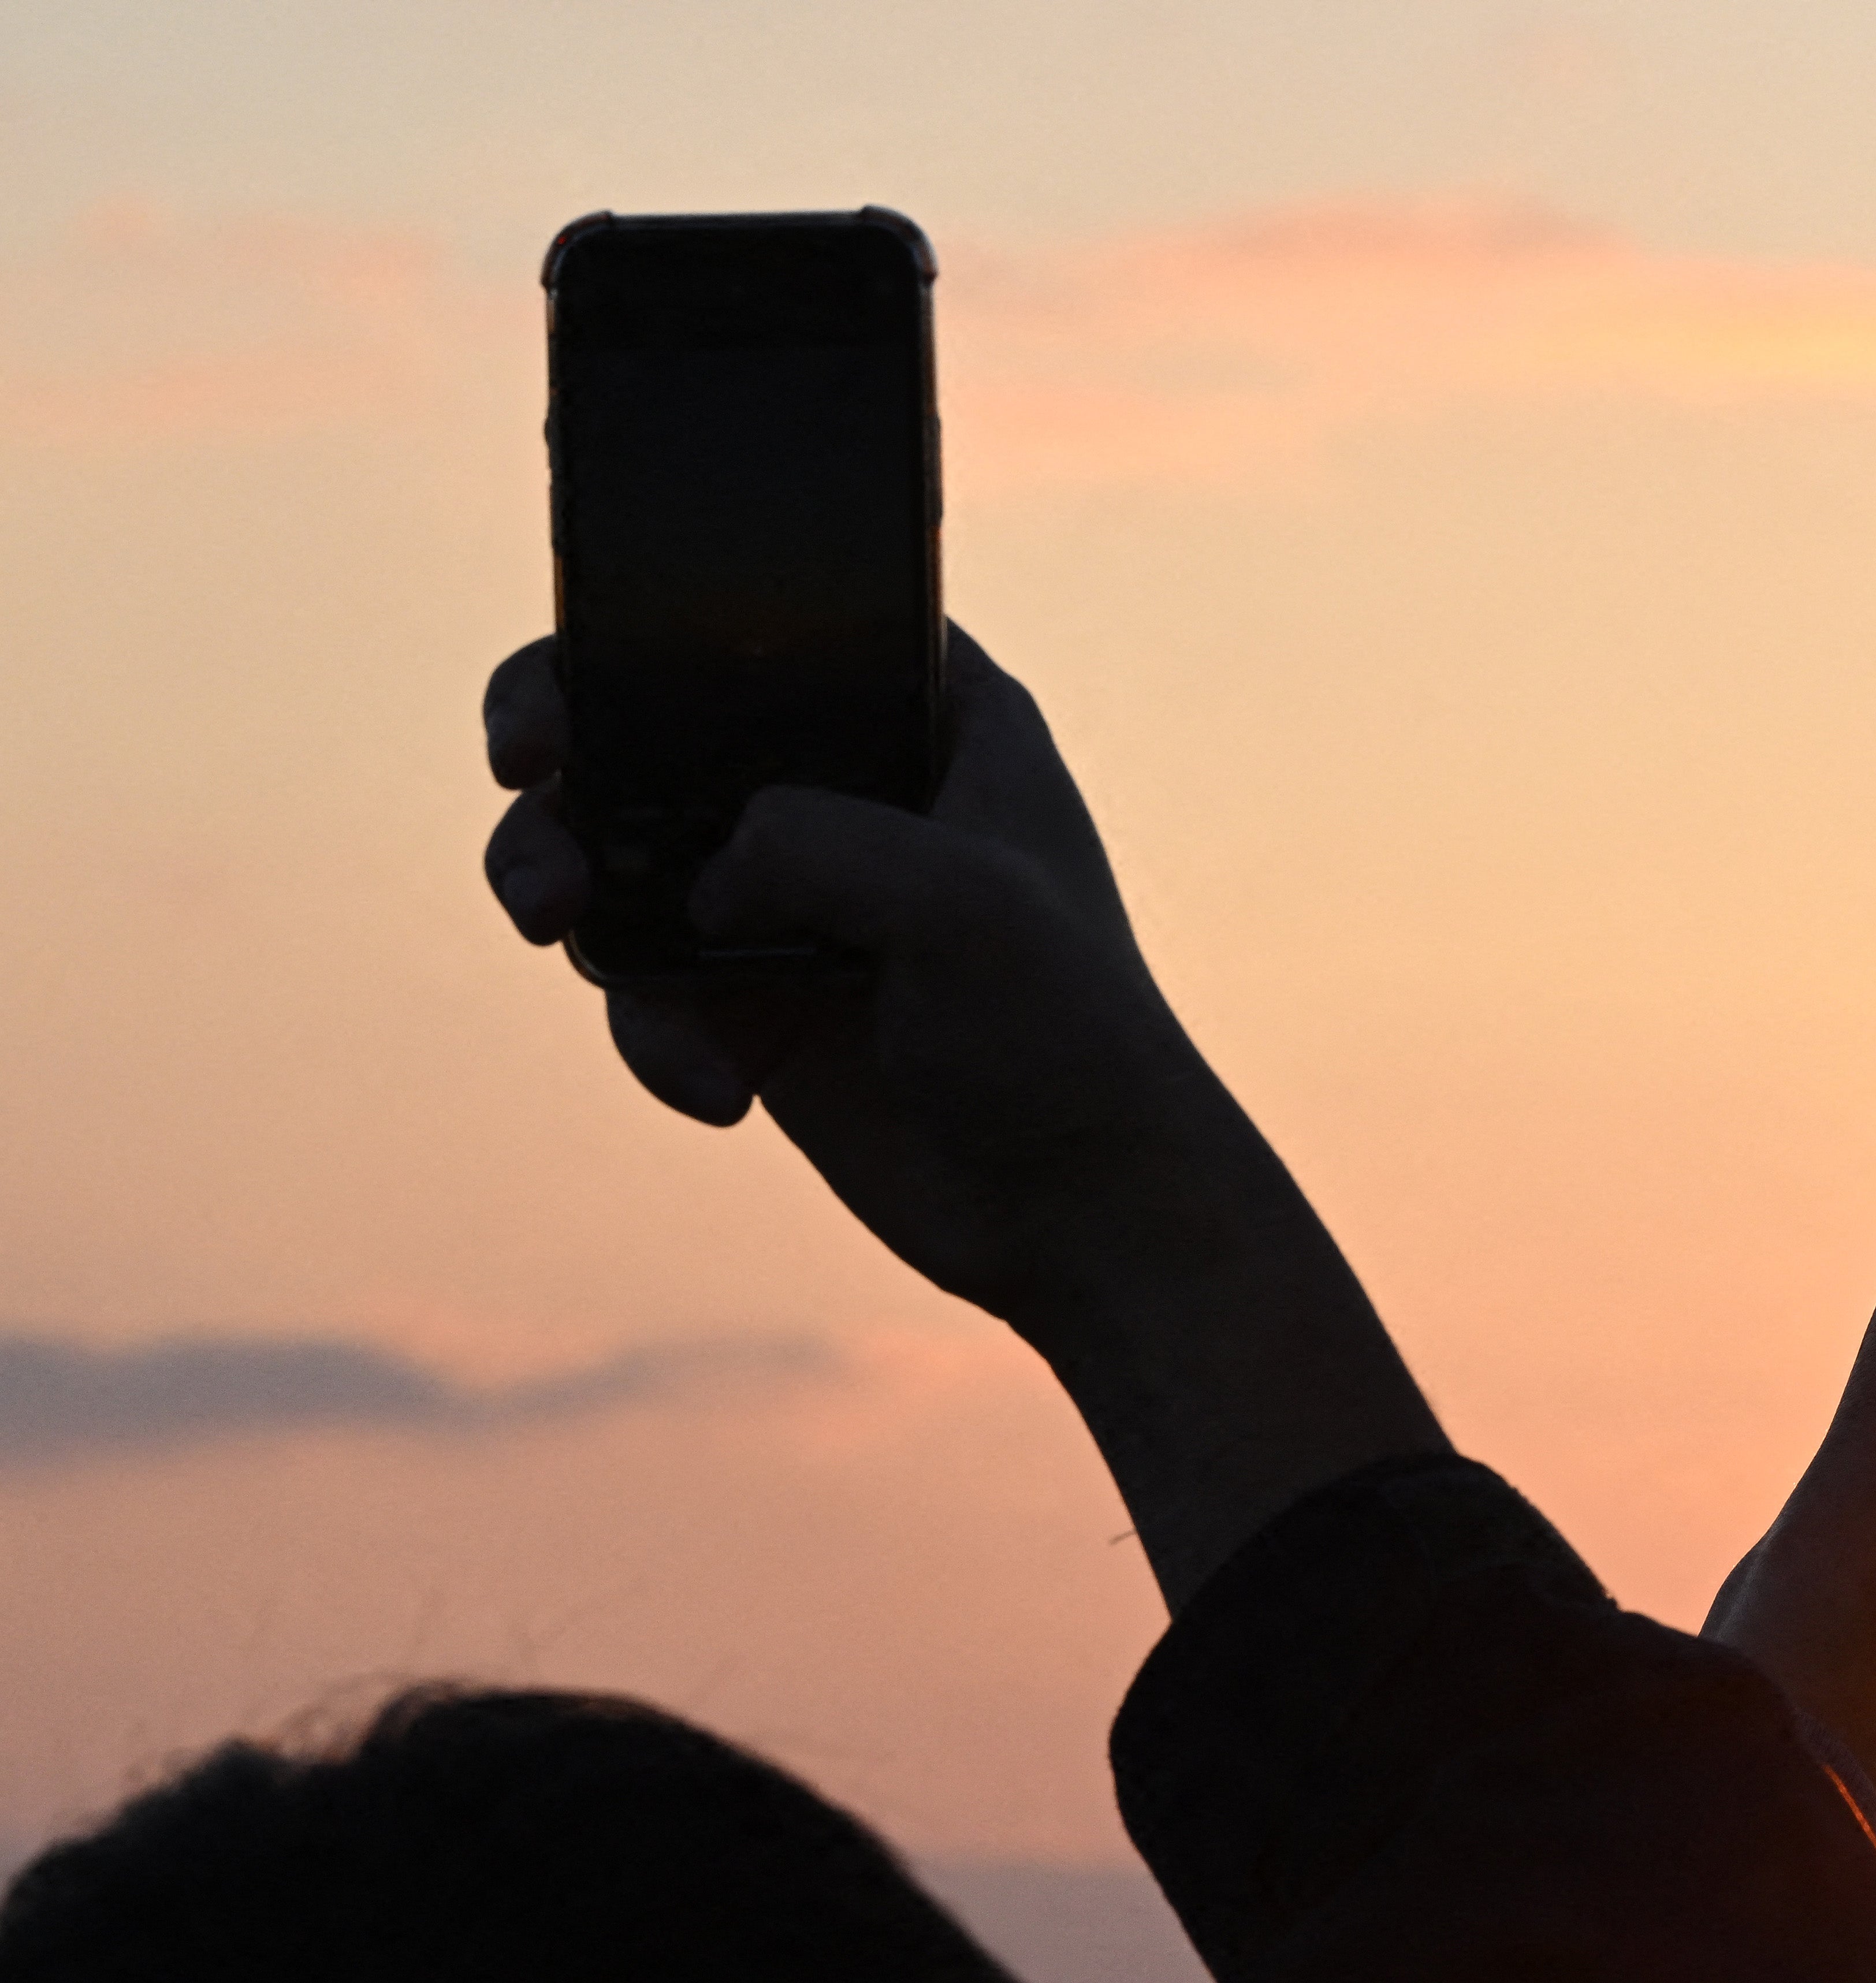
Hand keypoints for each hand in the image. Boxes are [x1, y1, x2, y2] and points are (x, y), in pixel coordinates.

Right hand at [479, 632, 1440, 1603]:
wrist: (1085, 1212)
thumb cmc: (1069, 1035)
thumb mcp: (966, 903)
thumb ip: (817, 842)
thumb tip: (702, 874)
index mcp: (939, 717)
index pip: (786, 612)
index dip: (662, 613)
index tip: (588, 666)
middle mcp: (856, 792)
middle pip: (662, 720)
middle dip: (566, 739)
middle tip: (525, 770)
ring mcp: (795, 896)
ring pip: (619, 848)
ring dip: (559, 874)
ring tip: (551, 919)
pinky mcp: (753, 1000)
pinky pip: (641, 983)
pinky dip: (649, 1030)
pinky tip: (718, 1093)